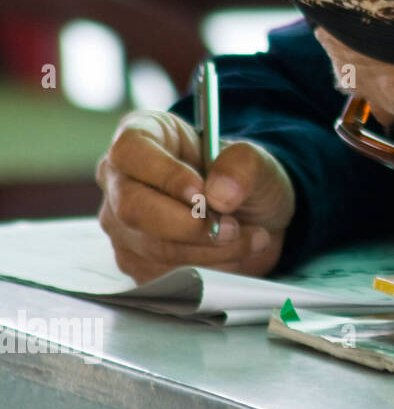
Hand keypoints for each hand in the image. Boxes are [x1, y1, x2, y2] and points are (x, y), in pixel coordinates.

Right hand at [96, 109, 295, 282]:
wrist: (254, 218)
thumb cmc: (245, 180)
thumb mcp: (257, 161)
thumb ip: (243, 165)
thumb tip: (218, 193)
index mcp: (145, 134)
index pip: (132, 152)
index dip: (165, 175)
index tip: (202, 194)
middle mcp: (121, 177)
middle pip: (132, 207)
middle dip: (189, 224)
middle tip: (232, 226)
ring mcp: (121, 221)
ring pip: (150, 246)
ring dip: (207, 249)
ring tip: (247, 237)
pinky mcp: (134, 258)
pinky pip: (160, 273)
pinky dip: (204, 268)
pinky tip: (230, 253)